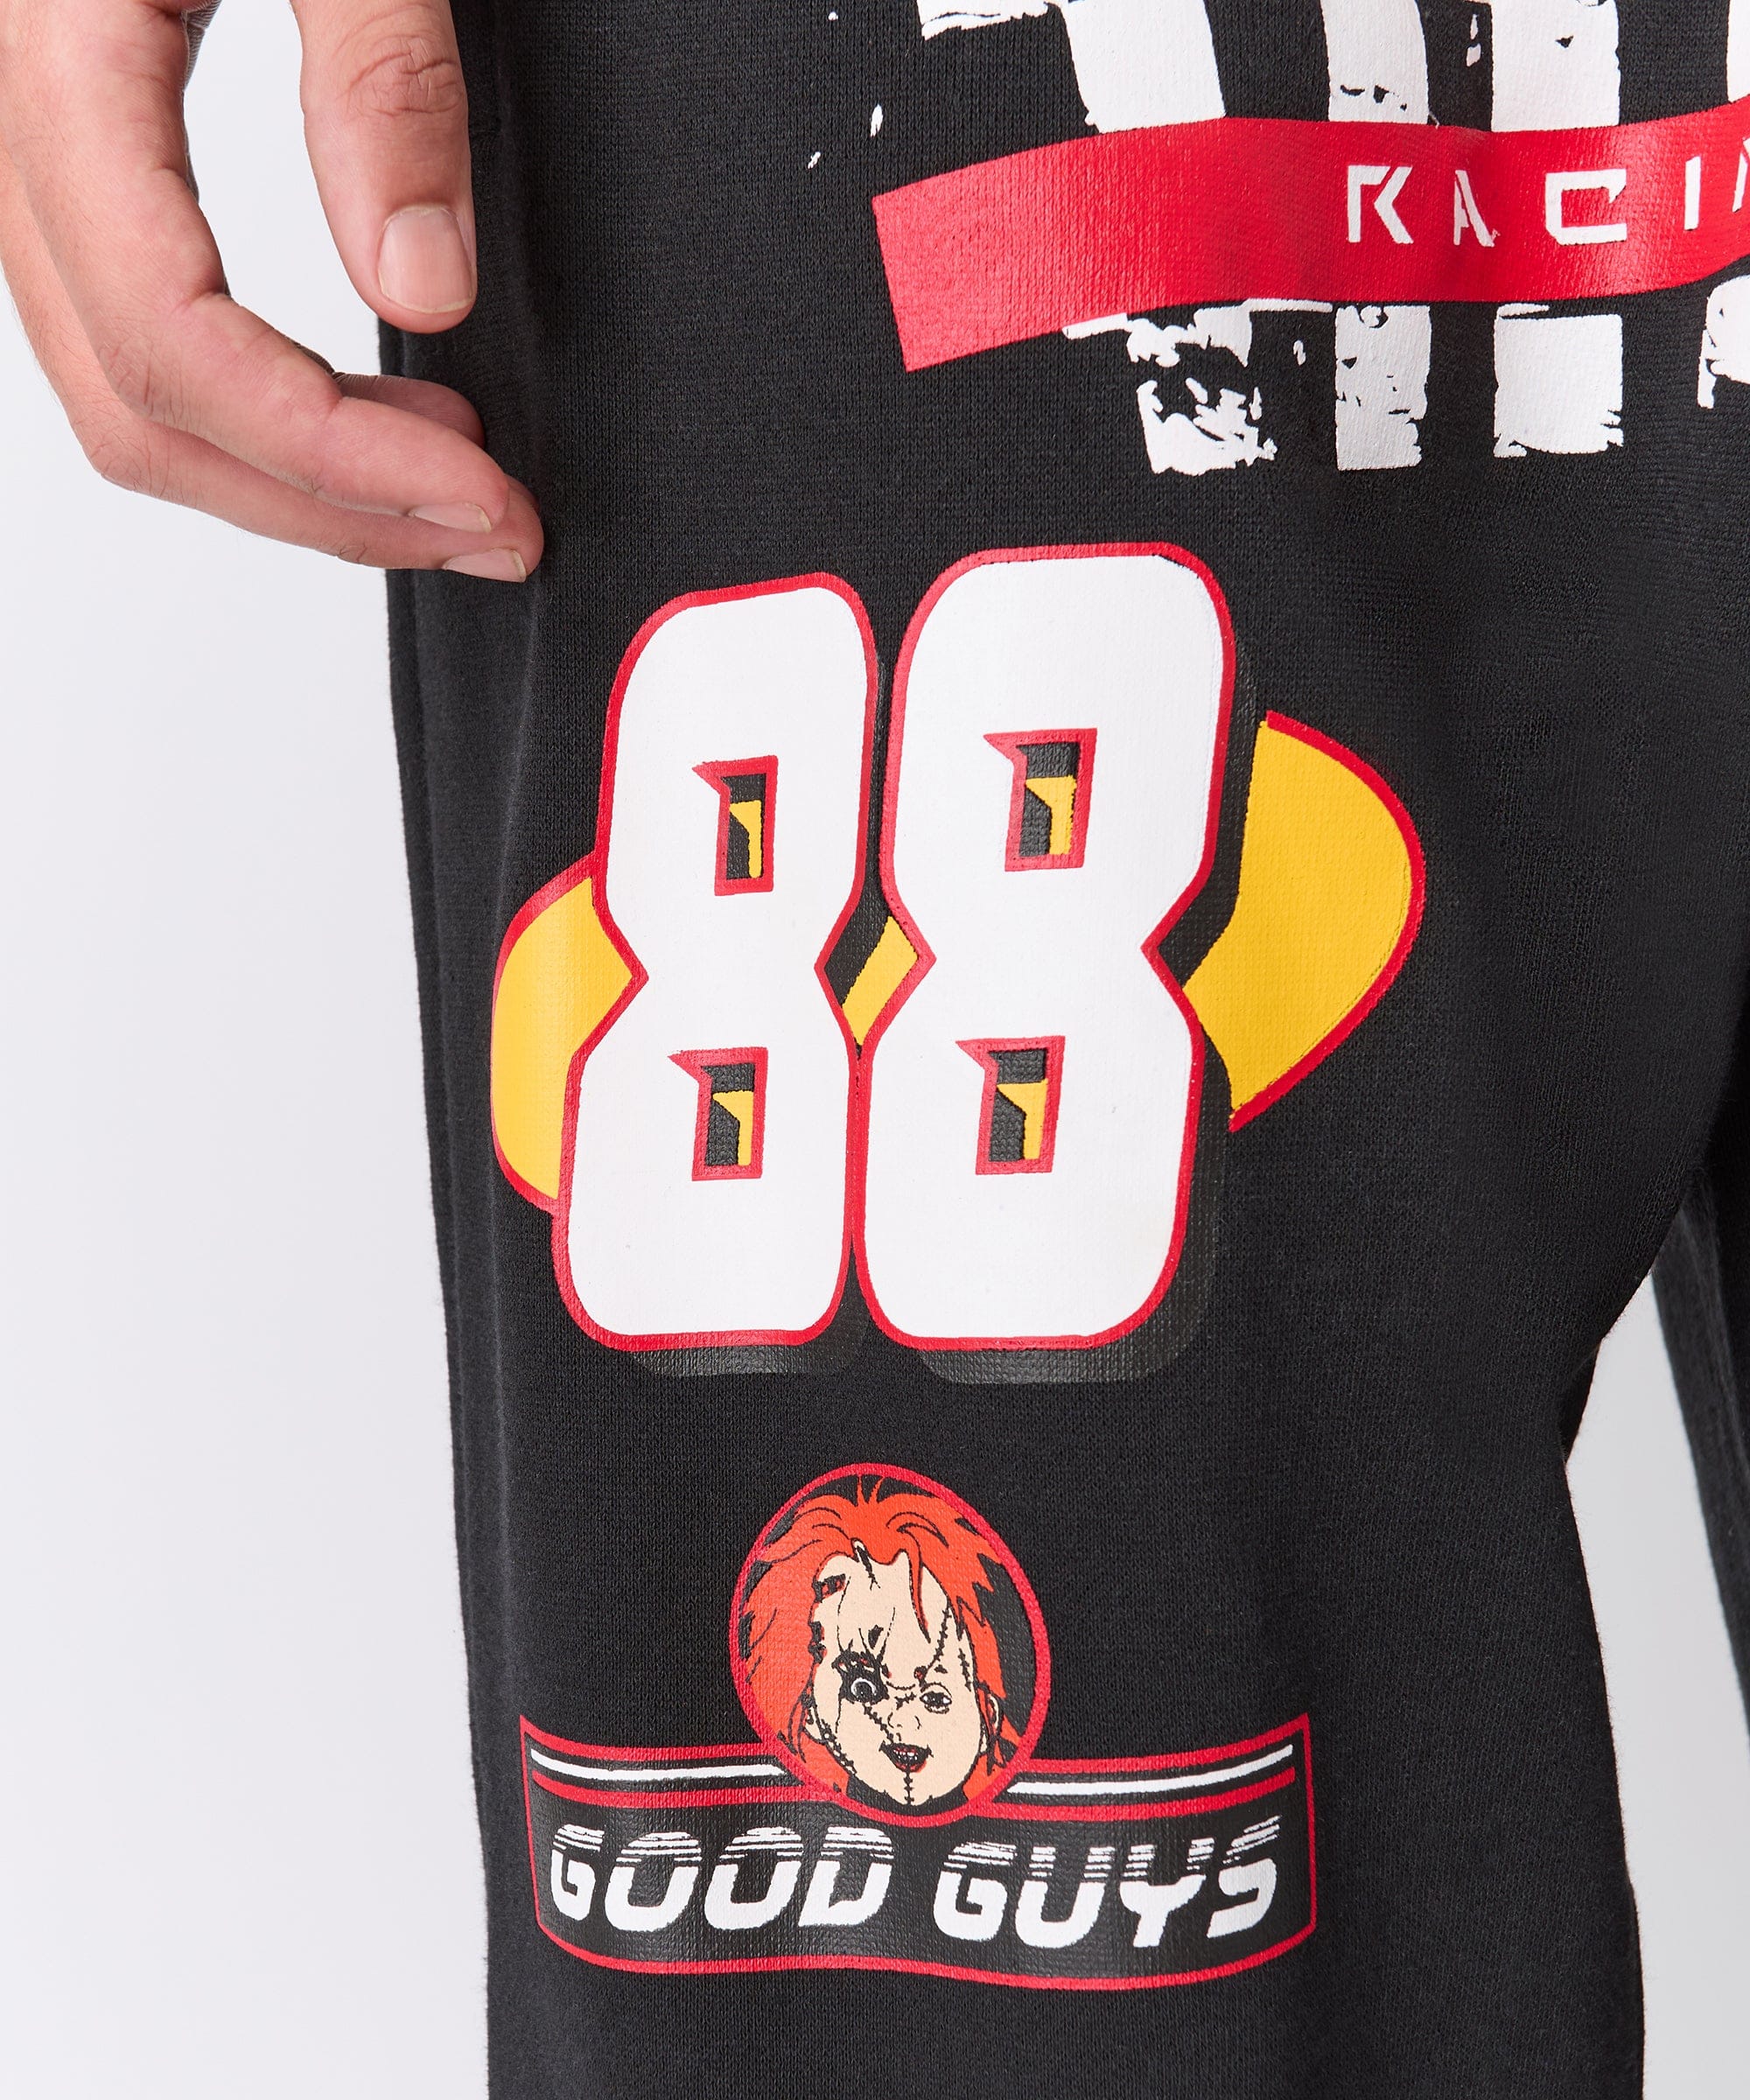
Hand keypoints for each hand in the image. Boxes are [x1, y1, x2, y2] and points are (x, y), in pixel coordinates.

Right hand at [0, 0, 540, 578]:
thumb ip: (376, 72)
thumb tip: (421, 283)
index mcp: (53, 52)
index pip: (168, 339)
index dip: (328, 459)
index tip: (479, 498)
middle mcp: (14, 118)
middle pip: (136, 406)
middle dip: (323, 504)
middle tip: (488, 528)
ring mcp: (38, 142)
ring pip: (129, 388)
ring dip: (295, 473)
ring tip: (448, 484)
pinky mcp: (81, 146)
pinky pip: (147, 324)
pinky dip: (265, 403)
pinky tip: (372, 402)